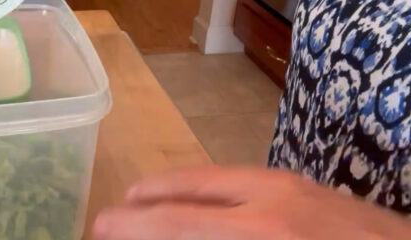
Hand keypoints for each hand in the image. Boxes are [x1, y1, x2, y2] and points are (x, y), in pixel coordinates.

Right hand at [94, 166, 410, 239]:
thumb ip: (211, 232)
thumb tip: (177, 232)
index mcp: (259, 231)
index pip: (175, 222)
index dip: (131, 224)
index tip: (102, 224)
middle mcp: (270, 198)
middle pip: (190, 188)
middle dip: (148, 196)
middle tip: (117, 208)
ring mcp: (292, 186)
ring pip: (216, 177)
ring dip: (177, 188)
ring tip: (151, 198)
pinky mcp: (308, 186)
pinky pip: (242, 178)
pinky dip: (210, 187)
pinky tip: (206, 202)